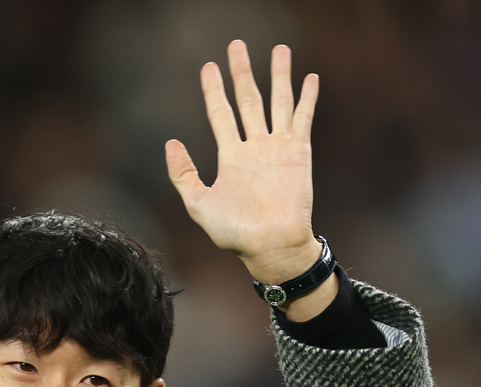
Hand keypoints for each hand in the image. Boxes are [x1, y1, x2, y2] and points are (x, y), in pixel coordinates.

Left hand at [166, 41, 335, 317]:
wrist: (270, 247)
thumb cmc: (236, 233)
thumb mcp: (199, 204)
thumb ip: (184, 174)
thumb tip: (171, 143)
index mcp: (231, 157)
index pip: (220, 113)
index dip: (214, 90)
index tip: (208, 66)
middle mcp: (254, 148)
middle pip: (248, 99)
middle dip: (242, 72)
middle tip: (237, 45)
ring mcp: (277, 148)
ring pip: (277, 102)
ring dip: (278, 75)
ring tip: (279, 48)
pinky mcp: (298, 153)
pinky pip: (302, 119)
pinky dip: (306, 99)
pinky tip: (309, 78)